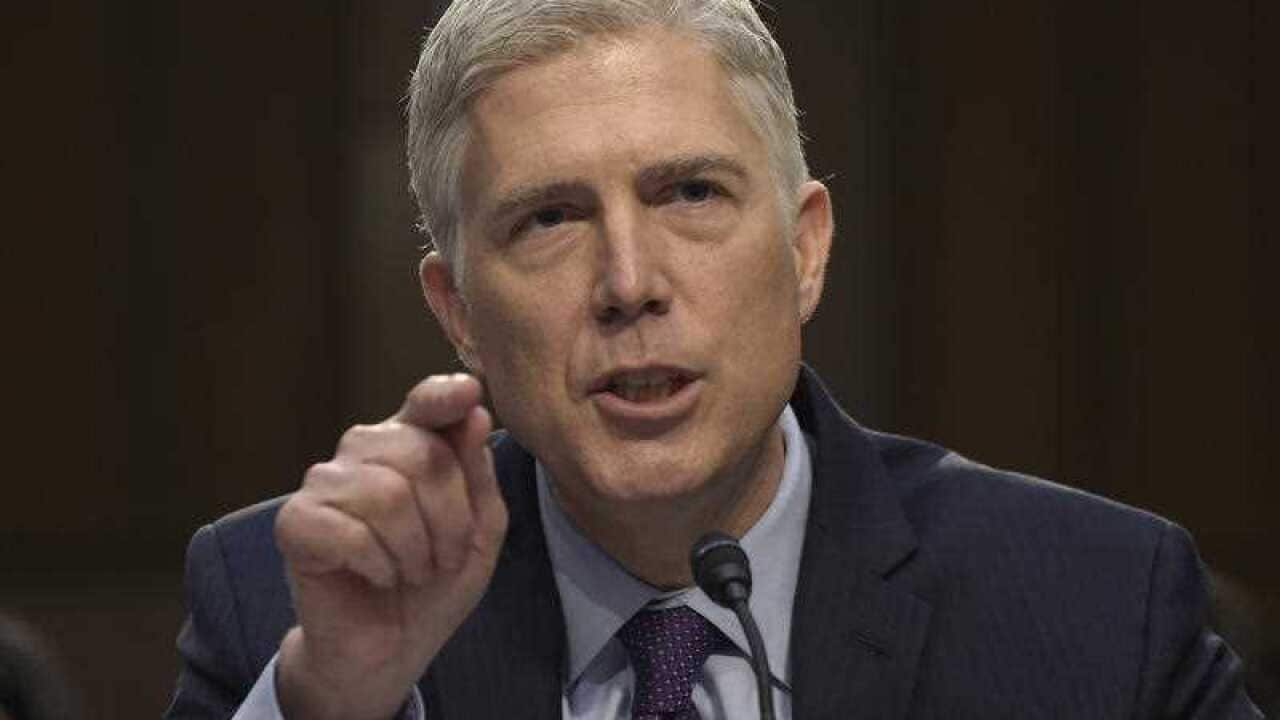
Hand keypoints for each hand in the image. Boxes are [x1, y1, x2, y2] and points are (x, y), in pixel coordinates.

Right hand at [272, 374, 507, 719]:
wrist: (388, 649)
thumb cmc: (434, 584)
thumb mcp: (480, 532)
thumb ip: (478, 474)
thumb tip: (473, 411)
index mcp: (410, 444)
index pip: (425, 403)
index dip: (445, 395)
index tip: (469, 393)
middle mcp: (363, 451)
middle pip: (421, 454)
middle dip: (449, 518)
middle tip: (444, 558)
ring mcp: (324, 482)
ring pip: (388, 493)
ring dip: (416, 549)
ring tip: (412, 572)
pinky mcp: (295, 522)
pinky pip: (352, 532)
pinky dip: (379, 565)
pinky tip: (378, 578)